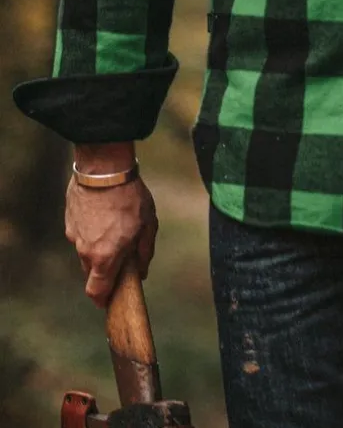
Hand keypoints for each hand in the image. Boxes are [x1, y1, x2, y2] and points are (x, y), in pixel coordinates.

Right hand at [65, 175, 157, 307]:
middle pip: (91, 272)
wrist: (104, 169)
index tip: (110, 299)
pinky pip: (80, 233)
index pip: (96, 292)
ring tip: (113, 226)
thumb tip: (141, 271)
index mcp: (105, 257)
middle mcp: (85, 251)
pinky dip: (90, 231)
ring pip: (84, 252)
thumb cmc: (130, 197)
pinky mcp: (69, 220)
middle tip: (119, 254)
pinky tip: (102, 214)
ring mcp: (74, 235)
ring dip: (97, 247)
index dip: (103, 299)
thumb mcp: (148, 225)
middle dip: (104, 269)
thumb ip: (144, 253)